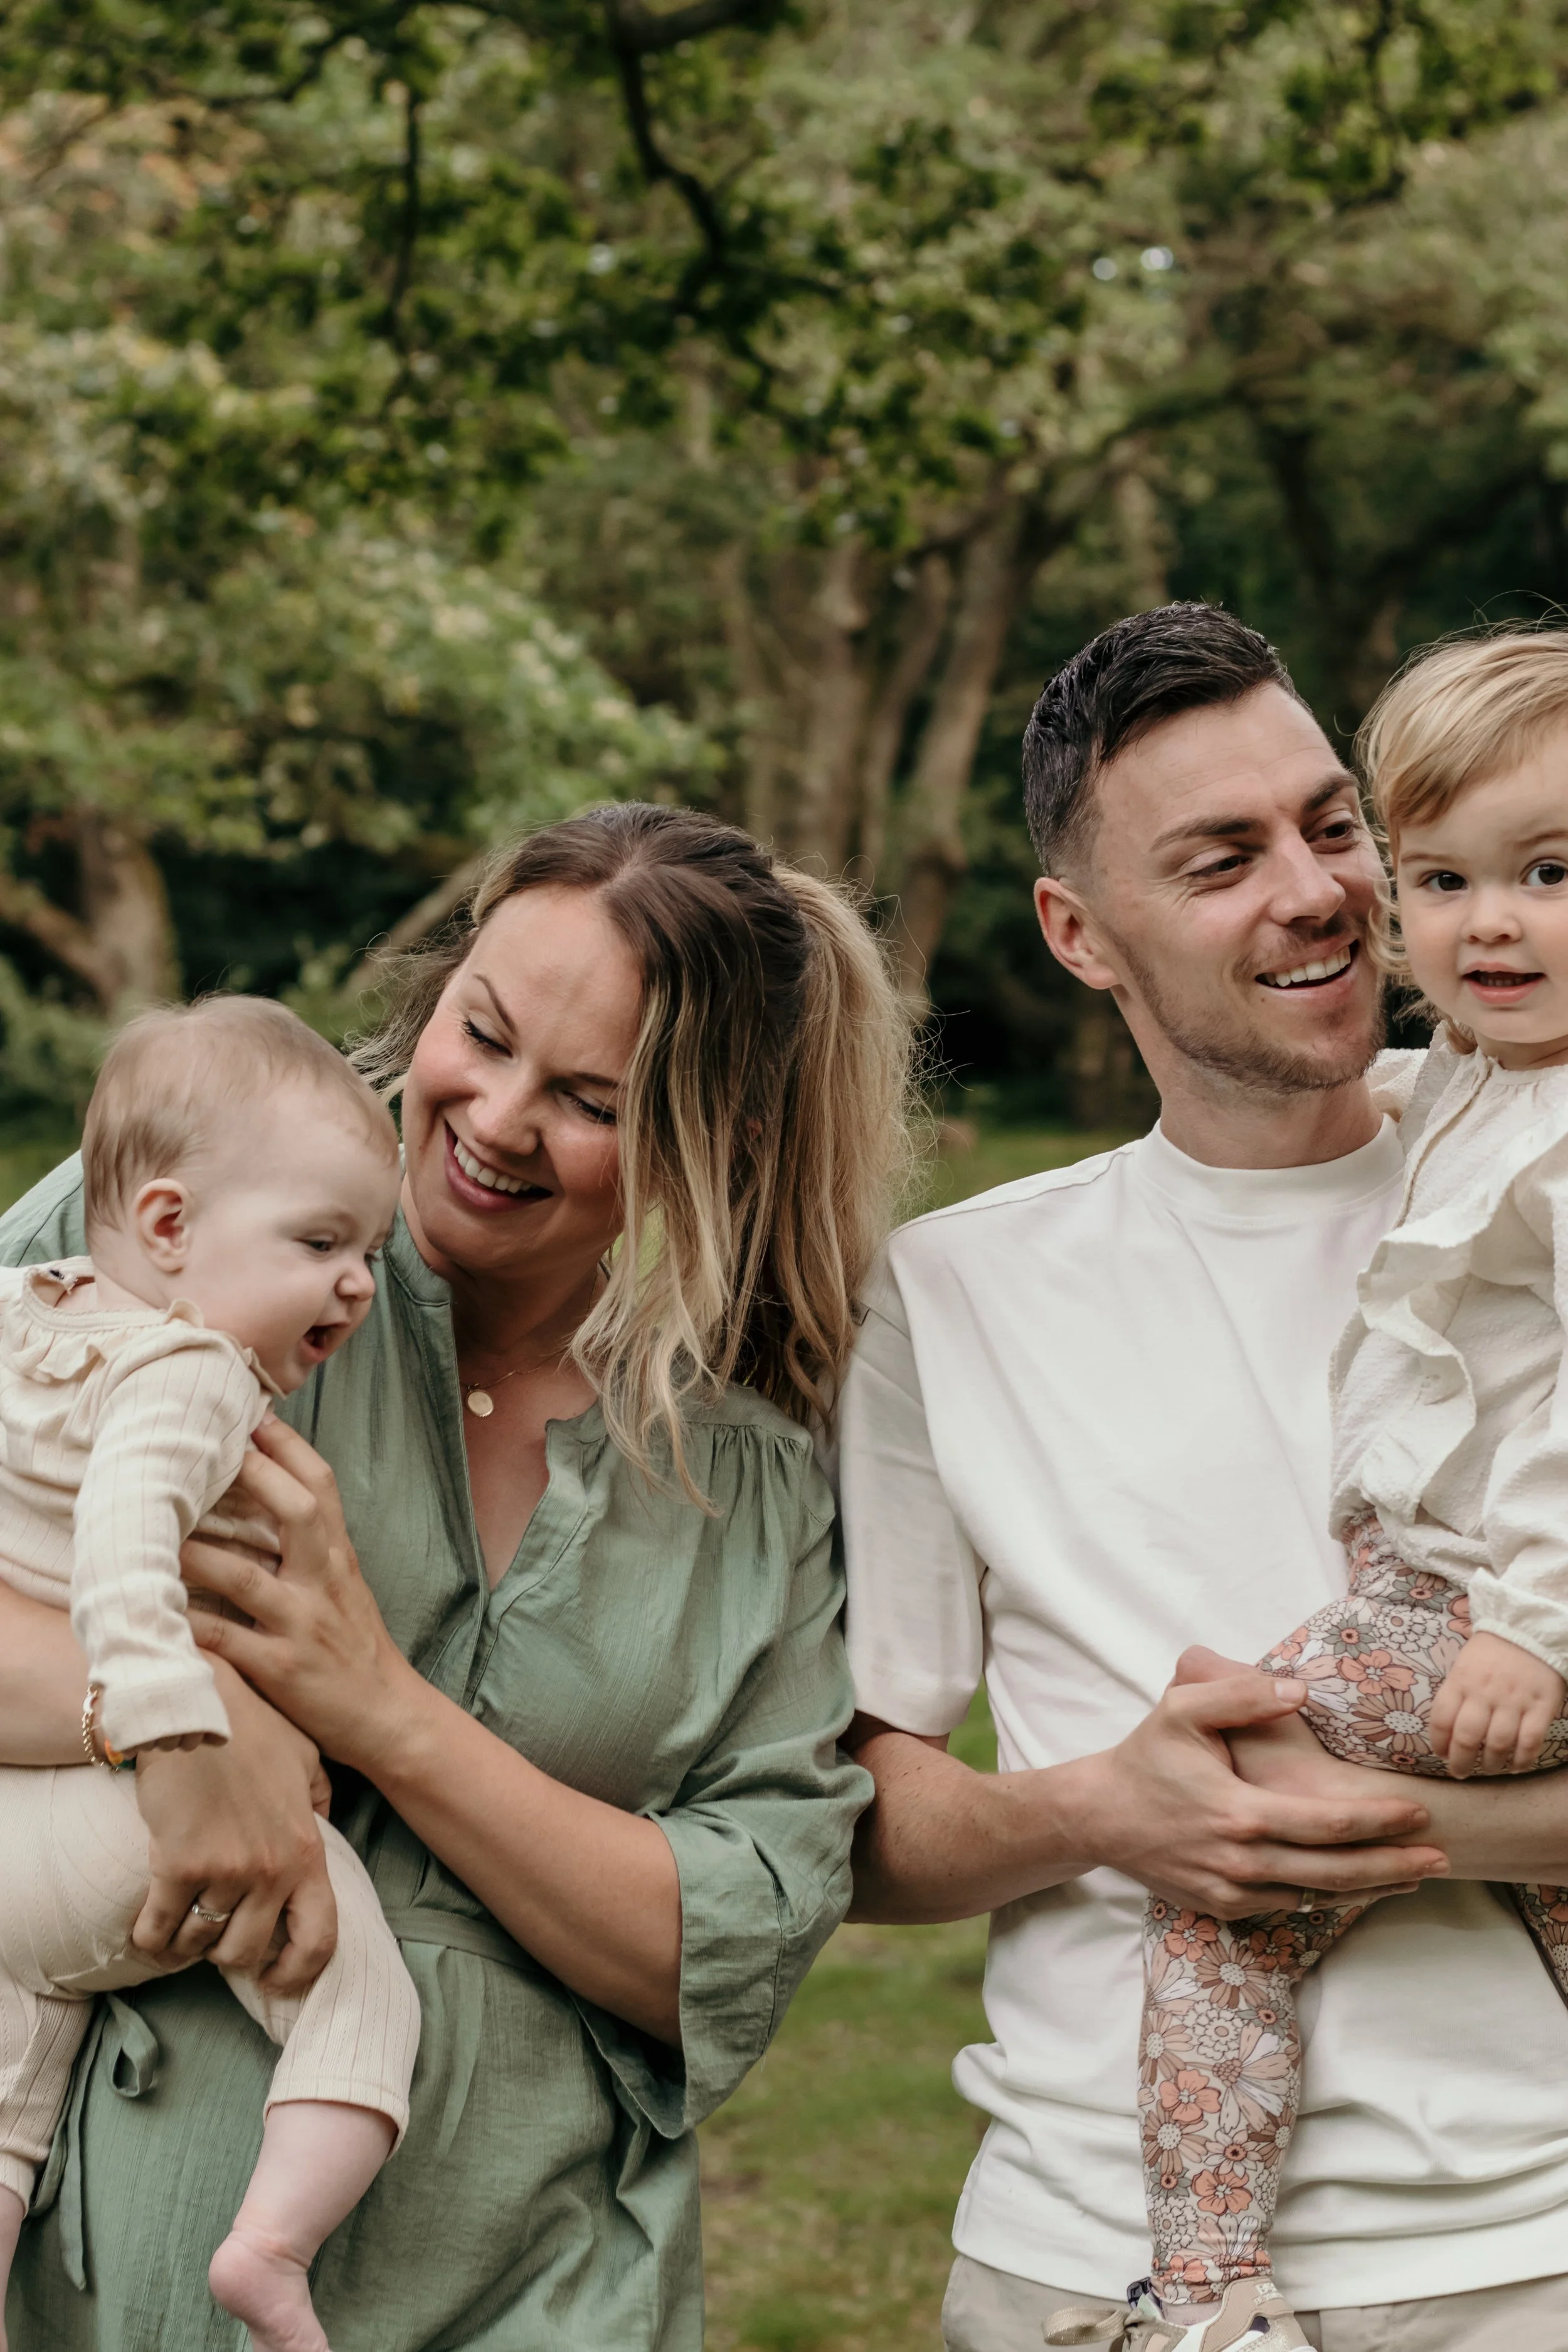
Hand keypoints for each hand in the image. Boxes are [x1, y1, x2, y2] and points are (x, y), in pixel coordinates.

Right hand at [133, 1658, 337, 1993]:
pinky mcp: (176, 1865)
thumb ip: (318, 1799)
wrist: (193, 1705)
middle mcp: (271, 1869)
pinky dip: (149, 1939)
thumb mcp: (302, 1758)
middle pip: (247, 1952)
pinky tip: (146, 1931)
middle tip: (213, 1934)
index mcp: (306, 1850)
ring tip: (178, 1926)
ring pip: (200, 1943)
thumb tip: (325, 1823)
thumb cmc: (247, 1726)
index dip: (298, 1972)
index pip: (319, 1936)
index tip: (275, 1980)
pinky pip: (158, 1931)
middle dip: (227, 1952)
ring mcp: (225, 1870)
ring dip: (186, 1943)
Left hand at [180, 1417, 414, 1775]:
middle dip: (255, 1475)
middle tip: (207, 1448)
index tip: (252, 1412)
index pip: (321, 1486)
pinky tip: (155, 1608)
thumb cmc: (356, 1647)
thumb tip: (265, 1497)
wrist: (387, 1715)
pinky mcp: (281, 1670)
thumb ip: (310, 1545)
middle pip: (299, 1513)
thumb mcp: (344, 1585)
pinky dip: (190, 1622)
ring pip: (248, 1576)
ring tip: (152, 1530)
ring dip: (199, 1551)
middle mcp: (325, 1582)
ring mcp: (303, 1625)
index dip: (288, 1445)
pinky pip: (228, 1640)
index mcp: (339, 1558)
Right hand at [1075, 1646, 1447, 1916]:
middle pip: (1337, 1872)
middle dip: (1395, 1865)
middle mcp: (1243, 1862)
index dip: (1380, 1820)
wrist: (1098, 1817)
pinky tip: (1353, 1887)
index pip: (1330, 1824)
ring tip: (1412, 1876)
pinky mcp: (1223, 1908)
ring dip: (1369, 1888)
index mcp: (1241, 1813)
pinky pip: (1288, 1907)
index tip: (1419, 1812)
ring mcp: (1233, 1892)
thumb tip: (1299, 1690)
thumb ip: (1241, 1694)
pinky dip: (1326, 1898)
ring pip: (1317, 1897)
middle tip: (1442, 1856)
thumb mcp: (1182, 1709)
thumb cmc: (1144, 1758)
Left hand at [1429, 1631, 1566, 1778]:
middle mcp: (1485, 1693)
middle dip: (1461, 1762)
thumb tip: (1446, 1730)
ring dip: (1491, 1764)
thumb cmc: (1492, 1651)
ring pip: (1498, 1744)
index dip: (1439, 1742)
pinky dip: (1522, 1760)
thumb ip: (1456, 1694)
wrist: (1529, 1629)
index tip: (1442, 1754)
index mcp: (1461, 1681)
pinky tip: (1516, 1766)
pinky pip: (1530, 1742)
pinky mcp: (1541, 1707)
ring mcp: (1514, 1701)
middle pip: (1467, 1737)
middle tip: (1460, 1772)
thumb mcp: (1464, 1665)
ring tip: (1489, 1769)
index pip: (1441, 1718)